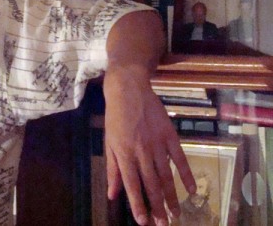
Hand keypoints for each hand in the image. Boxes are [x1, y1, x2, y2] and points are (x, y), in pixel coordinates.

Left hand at [104, 11, 195, 225]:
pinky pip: (180, 158)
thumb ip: (113, 169)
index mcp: (124, 152)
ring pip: (166, 175)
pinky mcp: (169, 134)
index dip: (138, 204)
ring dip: (172, 196)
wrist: (128, 89)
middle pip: (151, 183)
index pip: (132, 184)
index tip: (144, 222)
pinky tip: (192, 189)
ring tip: (176, 213)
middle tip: (163, 223)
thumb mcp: (109, 142)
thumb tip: (113, 194)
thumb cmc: (115, 117)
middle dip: (158, 206)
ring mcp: (157, 142)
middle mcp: (141, 150)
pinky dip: (186, 174)